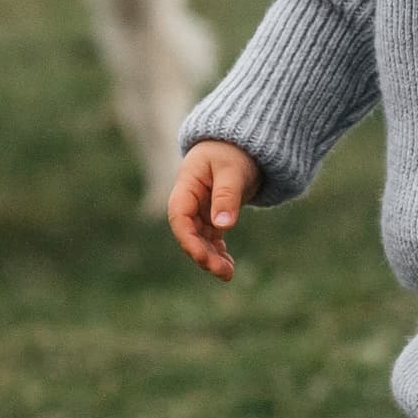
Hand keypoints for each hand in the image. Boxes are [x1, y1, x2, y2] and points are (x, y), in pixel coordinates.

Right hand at [168, 141, 261, 280]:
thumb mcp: (231, 171)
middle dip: (203, 255)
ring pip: (200, 239)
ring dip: (211, 257)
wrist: (238, 145)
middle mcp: (189, 201)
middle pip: (189, 233)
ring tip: (228, 273)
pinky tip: (229, 265)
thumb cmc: (232, 152)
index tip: (204, 258)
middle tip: (223, 272)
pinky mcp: (211, 215)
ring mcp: (199, 210)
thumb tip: (223, 225)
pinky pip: (210, 238)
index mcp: (186, 186)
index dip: (188, 240)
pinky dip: (218, 252)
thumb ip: (226, 196)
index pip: (179, 217)